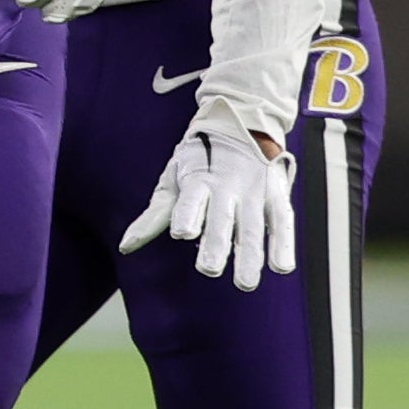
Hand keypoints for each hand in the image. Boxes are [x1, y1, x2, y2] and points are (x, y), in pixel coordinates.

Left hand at [120, 100, 298, 288]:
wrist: (241, 127)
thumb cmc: (198, 163)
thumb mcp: (172, 181)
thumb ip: (153, 217)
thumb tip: (125, 247)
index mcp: (198, 179)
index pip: (192, 199)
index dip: (189, 214)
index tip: (183, 232)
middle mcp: (227, 186)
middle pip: (221, 219)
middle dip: (216, 244)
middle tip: (208, 269)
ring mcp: (254, 191)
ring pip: (252, 226)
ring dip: (250, 255)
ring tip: (244, 282)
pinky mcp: (276, 196)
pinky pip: (282, 221)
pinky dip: (283, 244)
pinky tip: (281, 267)